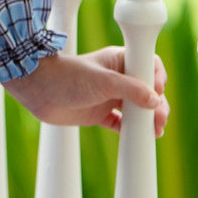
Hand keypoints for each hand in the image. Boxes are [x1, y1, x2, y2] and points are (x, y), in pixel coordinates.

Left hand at [1, 47, 168, 136]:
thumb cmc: (67, 76)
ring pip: (137, 109)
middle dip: (157, 105)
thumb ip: (131, 89)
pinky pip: (122, 124)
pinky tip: (136, 137)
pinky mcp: (99, 114)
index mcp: (119, 61)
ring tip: (154, 131)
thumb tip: (156, 100)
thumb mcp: (103, 81)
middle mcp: (117, 78)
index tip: (158, 91)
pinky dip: (131, 131)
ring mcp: (108, 97)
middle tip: (159, 120)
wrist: (38, 91)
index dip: (158, 78)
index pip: (148, 65)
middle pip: (147, 91)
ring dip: (148, 120)